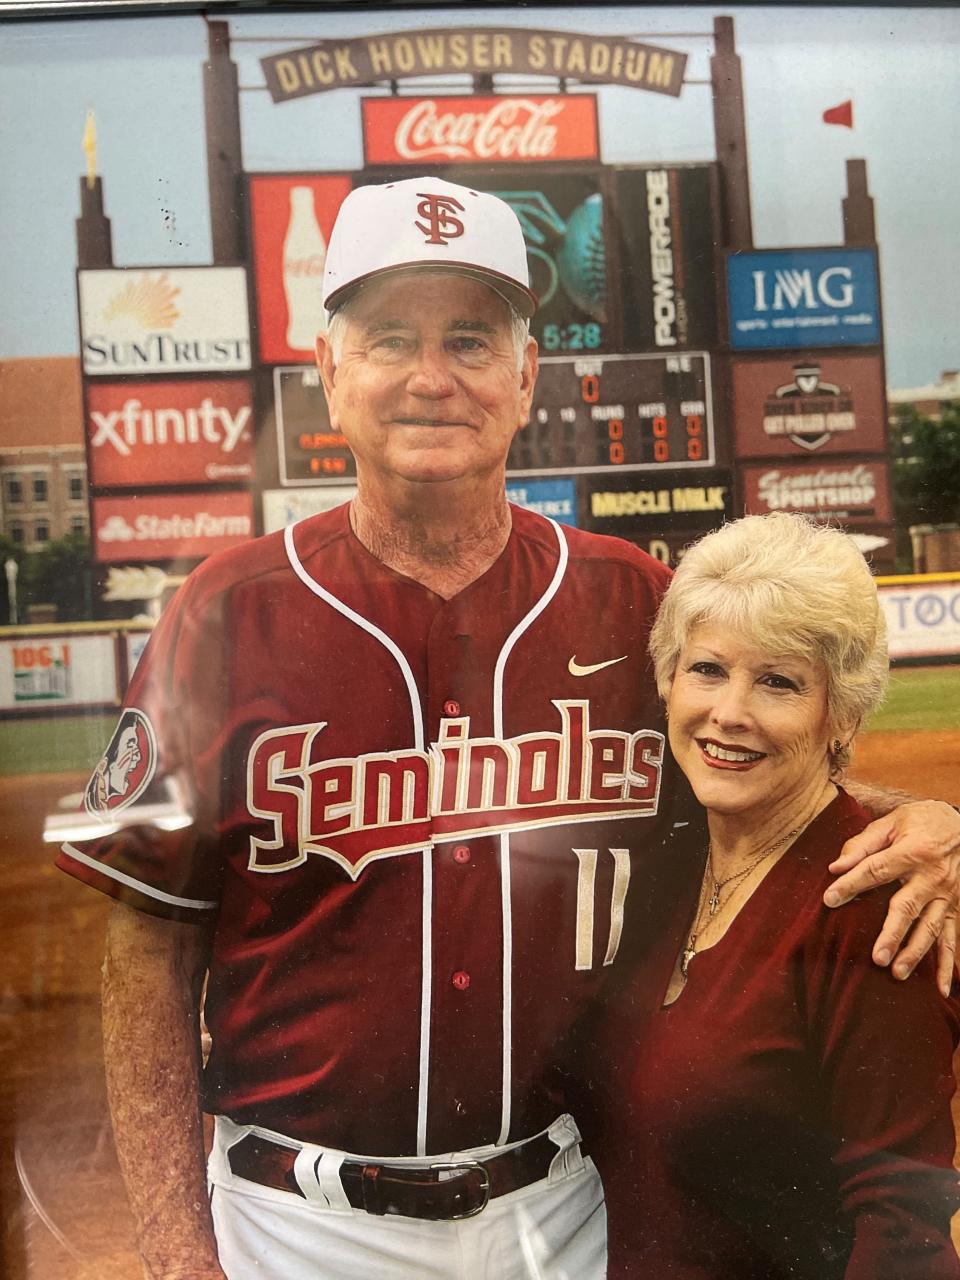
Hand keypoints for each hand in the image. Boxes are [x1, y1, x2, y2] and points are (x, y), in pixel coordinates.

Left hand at [824, 799, 959, 995]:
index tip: (829, 899)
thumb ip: (863, 843)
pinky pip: (953, 938)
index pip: (876, 870)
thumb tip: (836, 866)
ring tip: (897, 972)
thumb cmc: (921, 821)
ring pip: (931, 928)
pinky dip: (948, 965)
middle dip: (892, 933)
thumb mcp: (892, 821)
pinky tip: (941, 989)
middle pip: (908, 907)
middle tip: (877, 958)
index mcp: (912, 851)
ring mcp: (948, 894)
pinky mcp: (958, 906)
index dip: (851, 884)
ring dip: (915, 952)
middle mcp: (932, 876)